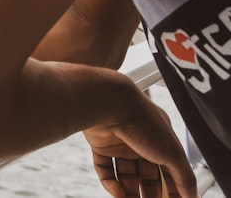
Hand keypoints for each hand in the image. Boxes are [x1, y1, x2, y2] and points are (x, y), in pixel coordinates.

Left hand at [82, 98, 196, 197]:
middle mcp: (140, 139)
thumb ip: (184, 176)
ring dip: (128, 192)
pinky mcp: (99, 143)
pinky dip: (110, 183)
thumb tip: (191, 196)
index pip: (170, 168)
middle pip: (146, 174)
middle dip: (149, 193)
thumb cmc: (142, 120)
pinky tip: (117, 193)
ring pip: (125, 174)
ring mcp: (118, 141)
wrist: (109, 102)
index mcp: (161, 138)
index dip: (172, 188)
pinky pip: (104, 168)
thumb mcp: (173, 152)